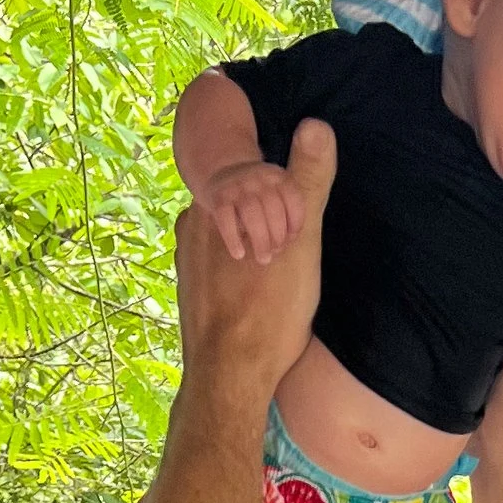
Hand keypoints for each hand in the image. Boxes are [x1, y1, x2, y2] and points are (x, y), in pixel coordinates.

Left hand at [172, 116, 333, 416]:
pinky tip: (256, 303)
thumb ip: (308, 181)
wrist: (231, 377)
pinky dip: (236, 283)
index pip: (248, 181)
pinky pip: (218, 277)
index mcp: (211, 207)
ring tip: (277, 283)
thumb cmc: (268, 310)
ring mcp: (186, 267)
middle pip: (235, 213)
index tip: (295, 226)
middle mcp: (189, 231)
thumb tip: (317, 125)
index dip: (277, 200)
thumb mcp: (300, 240)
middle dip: (261, 226)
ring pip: (225, 247)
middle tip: (292, 259)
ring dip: (248, 256)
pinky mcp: (191, 300)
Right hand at [203, 154, 307, 262]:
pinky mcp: (218, 197)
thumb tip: (282, 245)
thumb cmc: (252, 194)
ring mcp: (237, 186)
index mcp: (276, 176)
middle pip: (273, 208)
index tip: (290, 239)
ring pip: (252, 214)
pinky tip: (239, 254)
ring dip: (260, 240)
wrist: (218, 173)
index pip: (293, 197)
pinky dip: (233, 239)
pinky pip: (226, 219)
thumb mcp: (271, 194)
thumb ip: (281, 215)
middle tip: (274, 253)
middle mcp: (258, 177)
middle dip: (278, 236)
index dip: (296, 222)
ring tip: (263, 259)